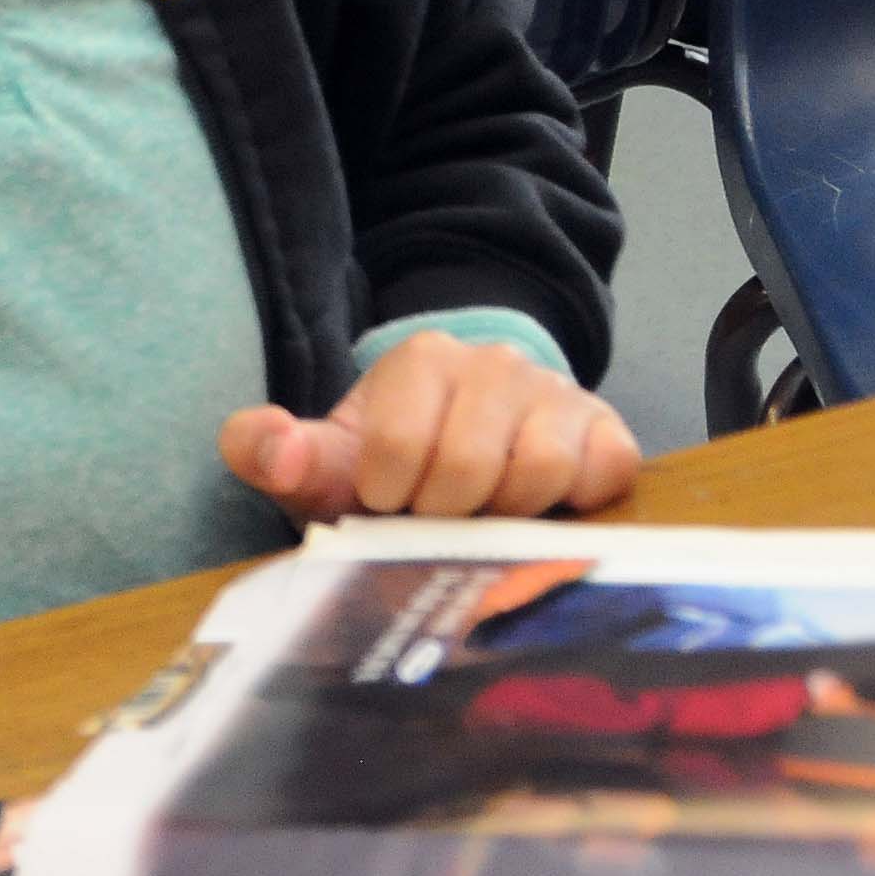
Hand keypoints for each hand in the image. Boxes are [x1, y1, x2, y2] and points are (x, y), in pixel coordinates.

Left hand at [219, 331, 639, 524]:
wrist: (471, 461)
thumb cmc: (393, 471)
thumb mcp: (328, 467)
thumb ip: (272, 453)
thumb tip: (265, 447)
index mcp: (422, 359)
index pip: (398, 446)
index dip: (389, 497)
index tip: (388, 502)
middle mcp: (496, 362)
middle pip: (469, 465)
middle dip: (446, 513)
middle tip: (439, 516)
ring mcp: (558, 393)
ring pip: (538, 471)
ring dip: (505, 516)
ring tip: (486, 515)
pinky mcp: (608, 434)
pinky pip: (600, 476)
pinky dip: (570, 509)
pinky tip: (542, 512)